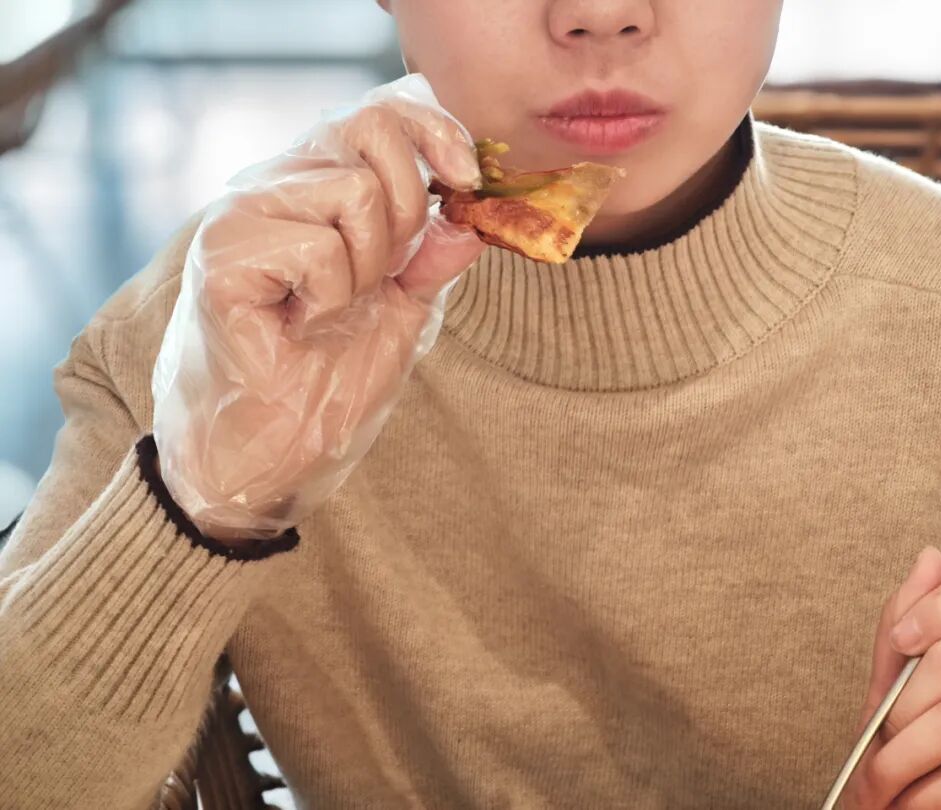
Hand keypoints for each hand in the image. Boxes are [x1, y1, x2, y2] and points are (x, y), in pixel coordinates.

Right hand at [152, 73, 483, 539]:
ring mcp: (242, 213)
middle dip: (407, 208)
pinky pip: (320, 245)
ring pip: (353, 189)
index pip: (377, 112)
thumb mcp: (401, 312)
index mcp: (314, 189)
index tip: (467, 178)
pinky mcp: (223, 253)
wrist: (273, 455)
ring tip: (326, 310)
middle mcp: (274, 185)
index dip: (434, 128)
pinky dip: (329, 297)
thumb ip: (430, 259)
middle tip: (380, 275)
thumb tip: (468, 216)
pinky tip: (296, 326)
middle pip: (369, 126)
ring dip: (365, 267)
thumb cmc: (326, 384)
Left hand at [841, 546, 940, 808]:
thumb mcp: (894, 691)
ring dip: (897, 763)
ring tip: (878, 790)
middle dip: (896, 711)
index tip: (903, 641)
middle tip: (876, 750)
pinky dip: (920, 797)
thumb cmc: (912, 760)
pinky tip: (908, 807)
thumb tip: (931, 555)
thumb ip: (905, 626)